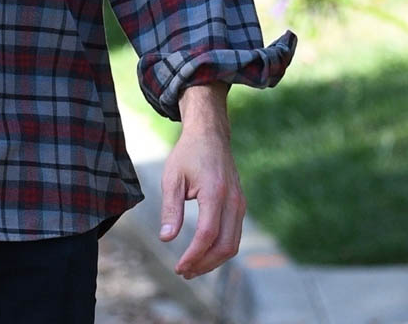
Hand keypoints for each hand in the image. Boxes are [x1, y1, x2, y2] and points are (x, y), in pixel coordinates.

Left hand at [157, 83, 245, 279]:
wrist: (210, 135)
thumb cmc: (188, 153)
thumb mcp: (172, 176)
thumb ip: (171, 208)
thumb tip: (167, 238)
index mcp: (215, 192)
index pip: (207, 234)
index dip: (194, 255)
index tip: (178, 267)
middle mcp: (233, 201)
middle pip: (225, 246)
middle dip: (204, 264)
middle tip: (183, 272)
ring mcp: (240, 204)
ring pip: (232, 244)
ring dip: (213, 261)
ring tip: (191, 267)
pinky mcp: (240, 206)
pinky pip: (234, 235)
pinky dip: (220, 250)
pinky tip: (203, 253)